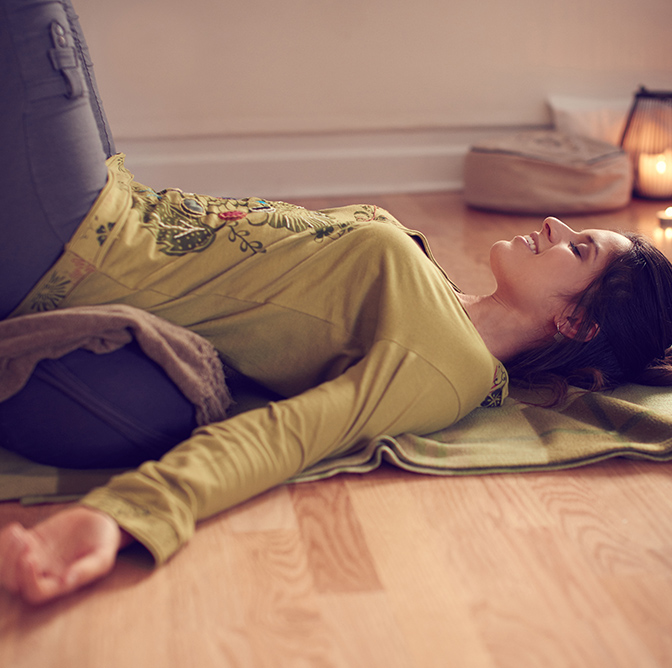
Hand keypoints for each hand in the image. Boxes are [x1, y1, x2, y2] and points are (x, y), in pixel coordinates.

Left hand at [0, 505, 128, 603]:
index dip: (27, 579)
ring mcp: (34, 558)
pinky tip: (16, 528)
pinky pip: (7, 548)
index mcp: (60, 583)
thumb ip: (88, 569)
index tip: (30, 557)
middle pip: (13, 582)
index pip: (35, 592)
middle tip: (26, 540)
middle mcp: (43, 574)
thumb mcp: (103, 556)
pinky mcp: (30, 542)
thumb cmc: (104, 542)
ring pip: (5, 568)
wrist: (100, 521)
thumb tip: (68, 581)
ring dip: (5, 552)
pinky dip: (4, 540)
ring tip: (19, 533)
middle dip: (12, 563)